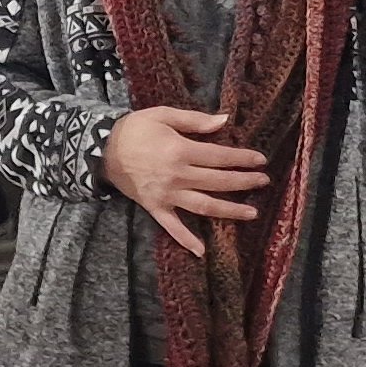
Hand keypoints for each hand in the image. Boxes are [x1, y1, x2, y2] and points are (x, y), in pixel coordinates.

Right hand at [98, 106, 267, 253]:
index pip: (219, 156)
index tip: (261, 161)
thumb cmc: (135, 128)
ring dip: (229, 211)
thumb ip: (195, 120)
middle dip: (244, 182)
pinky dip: (186, 240)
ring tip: (251, 213)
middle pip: (217, 182)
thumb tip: (224, 120)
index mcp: (180, 150)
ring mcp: (166, 195)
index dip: (242, 159)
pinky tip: (202, 251)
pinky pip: (172, 227)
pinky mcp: (155, 207)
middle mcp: (177, 176)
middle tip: (264, 182)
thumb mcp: (164, 115)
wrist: (102, 149)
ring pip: (203, 206)